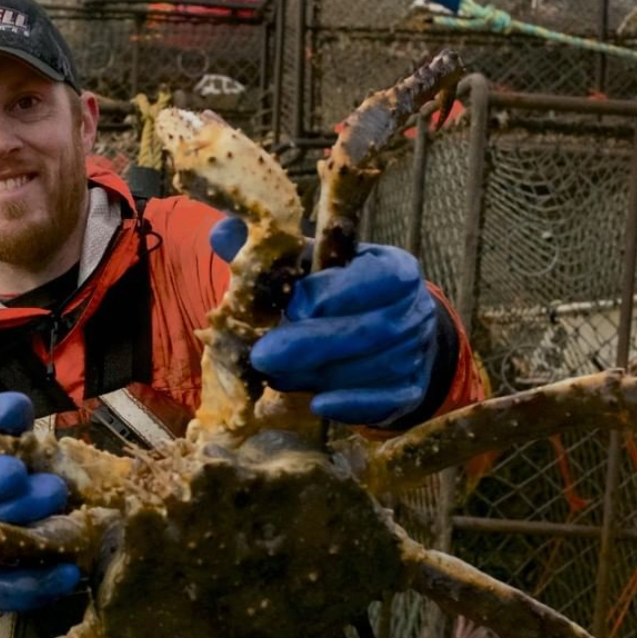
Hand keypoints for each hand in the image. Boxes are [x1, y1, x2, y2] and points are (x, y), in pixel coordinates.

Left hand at [210, 217, 437, 426]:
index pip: (371, 278)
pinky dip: (347, 404)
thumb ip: (273, 253)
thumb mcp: (310, 267)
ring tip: (275, 376)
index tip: (291, 304)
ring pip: (367, 369)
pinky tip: (316, 403)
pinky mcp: (407, 391)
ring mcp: (414, 353)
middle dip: (310, 344)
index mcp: (394, 269)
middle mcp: (412, 310)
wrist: (385, 338)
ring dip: (317, 375)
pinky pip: (379, 402)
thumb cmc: (337, 295)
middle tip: (262, 355)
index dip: (330, 293)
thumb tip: (222, 232)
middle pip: (365, 330)